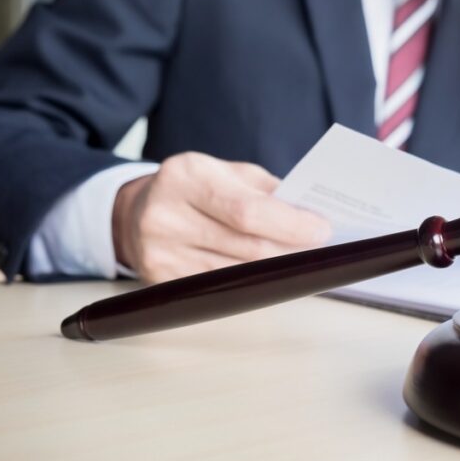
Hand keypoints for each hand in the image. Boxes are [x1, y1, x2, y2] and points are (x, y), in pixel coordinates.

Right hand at [112, 152, 331, 282]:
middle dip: (290, 248)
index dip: (290, 224)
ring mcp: (159, 251)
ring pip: (236, 272)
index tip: (322, 230)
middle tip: (318, 247)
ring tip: (298, 258)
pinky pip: (219, 287)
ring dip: (274, 268)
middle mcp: (166, 213)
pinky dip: (250, 281)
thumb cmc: (198, 188)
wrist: (137, 212)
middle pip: (246, 245)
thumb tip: (312, 216)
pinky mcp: (159, 280)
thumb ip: (268, 191)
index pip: (248, 210)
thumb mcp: (229, 173)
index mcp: (186, 174)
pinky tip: (267, 273)